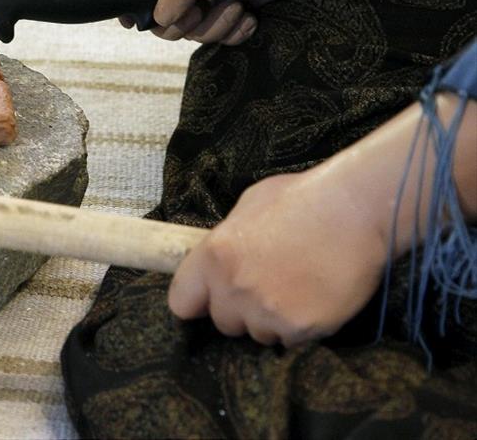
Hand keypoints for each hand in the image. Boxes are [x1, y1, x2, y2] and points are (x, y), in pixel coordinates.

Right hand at [115, 0, 315, 44]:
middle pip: (160, 19)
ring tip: (238, 8)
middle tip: (203, 12)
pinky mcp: (228, 10)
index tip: (132, 22)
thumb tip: (158, 19)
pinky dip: (235, 33)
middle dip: (184, 25)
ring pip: (192, 32)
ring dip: (217, 28)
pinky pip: (218, 36)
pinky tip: (250, 18)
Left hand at [168, 169, 388, 345]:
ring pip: (257, 334)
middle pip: (222, 322)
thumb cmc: (304, 198)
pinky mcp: (301, 328)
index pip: (181, 301)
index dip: (197, 301)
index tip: (209, 298)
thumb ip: (226, 239)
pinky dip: (301, 327)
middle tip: (267, 286)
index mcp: (214, 255)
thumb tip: (219, 259)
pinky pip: (289, 341)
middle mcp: (234, 287)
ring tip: (297, 288)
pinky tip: (315, 298)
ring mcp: (266, 311)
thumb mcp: (249, 206)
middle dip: (239, 310)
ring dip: (271, 320)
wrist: (358, 209)